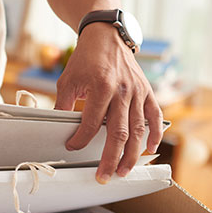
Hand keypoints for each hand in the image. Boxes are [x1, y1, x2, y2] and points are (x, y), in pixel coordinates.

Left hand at [55, 22, 162, 183]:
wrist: (107, 36)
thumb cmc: (86, 59)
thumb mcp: (67, 80)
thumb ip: (63, 105)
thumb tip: (57, 128)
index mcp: (101, 87)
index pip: (91, 122)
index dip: (81, 139)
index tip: (72, 147)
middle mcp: (122, 91)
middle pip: (118, 132)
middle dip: (110, 158)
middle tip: (104, 176)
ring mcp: (137, 92)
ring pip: (137, 129)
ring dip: (131, 154)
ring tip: (123, 171)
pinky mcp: (147, 92)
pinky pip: (154, 117)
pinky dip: (154, 134)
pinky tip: (149, 150)